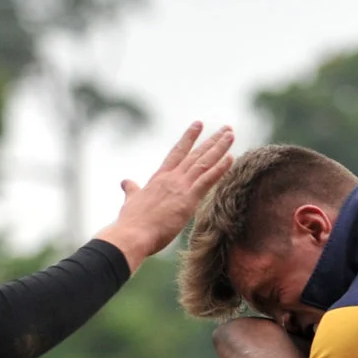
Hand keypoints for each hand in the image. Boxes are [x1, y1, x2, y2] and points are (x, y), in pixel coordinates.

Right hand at [95, 122, 235, 271]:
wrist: (132, 234)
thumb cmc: (131, 222)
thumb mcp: (131, 201)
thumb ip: (131, 189)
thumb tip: (125, 182)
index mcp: (159, 177)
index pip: (177, 152)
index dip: (189, 138)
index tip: (199, 124)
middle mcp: (171, 178)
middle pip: (195, 154)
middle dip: (212, 140)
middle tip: (227, 128)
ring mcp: (180, 187)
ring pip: (204, 162)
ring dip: (219, 148)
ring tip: (231, 134)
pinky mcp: (188, 200)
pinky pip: (207, 181)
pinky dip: (220, 169)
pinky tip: (231, 158)